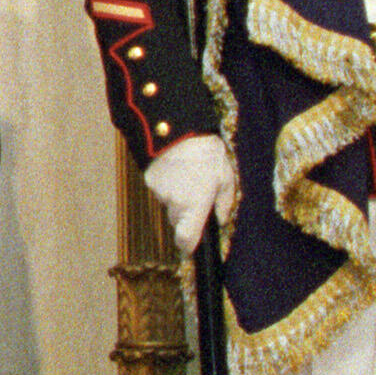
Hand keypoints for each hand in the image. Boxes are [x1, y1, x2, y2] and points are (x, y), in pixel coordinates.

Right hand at [142, 134, 239, 256]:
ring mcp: (159, 193)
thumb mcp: (226, 177)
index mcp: (195, 206)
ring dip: (177, 196)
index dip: (188, 245)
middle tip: (197, 193)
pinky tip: (176, 169)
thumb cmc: (207, 154)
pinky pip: (160, 190)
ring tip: (187, 176)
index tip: (193, 244)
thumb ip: (225, 203)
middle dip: (186, 213)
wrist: (178, 129)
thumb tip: (221, 219)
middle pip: (177, 221)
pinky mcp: (149, 180)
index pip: (186, 240)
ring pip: (168, 204)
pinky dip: (167, 184)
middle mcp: (175, 204)